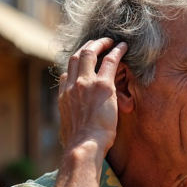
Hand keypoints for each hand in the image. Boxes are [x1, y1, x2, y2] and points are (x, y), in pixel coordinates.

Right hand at [58, 38, 127, 157]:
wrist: (83, 145)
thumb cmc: (80, 143)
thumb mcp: (69, 127)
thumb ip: (71, 116)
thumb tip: (72, 117)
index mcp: (63, 97)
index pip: (66, 74)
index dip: (75, 66)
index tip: (84, 63)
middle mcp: (72, 86)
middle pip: (76, 57)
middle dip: (87, 47)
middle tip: (97, 43)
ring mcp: (85, 83)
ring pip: (90, 53)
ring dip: (101, 43)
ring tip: (110, 40)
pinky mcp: (102, 85)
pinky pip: (110, 61)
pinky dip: (117, 51)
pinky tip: (123, 46)